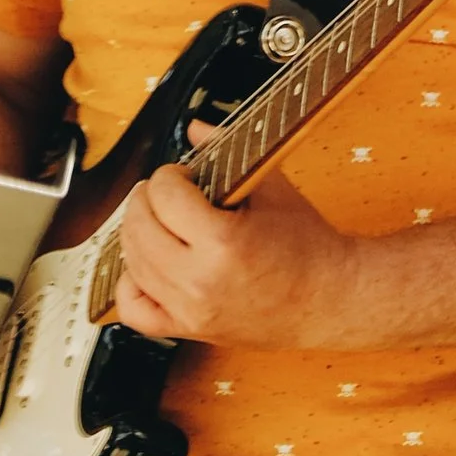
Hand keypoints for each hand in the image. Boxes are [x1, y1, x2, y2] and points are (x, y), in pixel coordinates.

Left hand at [112, 161, 366, 351]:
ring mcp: (189, 310)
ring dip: (138, 232)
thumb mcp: (271, 188)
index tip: (185, 174)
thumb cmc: (306, 246)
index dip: (171, 174)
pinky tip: (148, 263)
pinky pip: (133, 310)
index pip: (166, 195)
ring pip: (131, 264)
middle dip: (147, 198)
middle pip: (139, 228)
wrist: (325, 298)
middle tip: (167, 190)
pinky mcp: (186, 328)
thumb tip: (196, 127)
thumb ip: (226, 152)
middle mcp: (199, 281)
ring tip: (158, 219)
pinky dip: (131, 283)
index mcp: (223, 242)